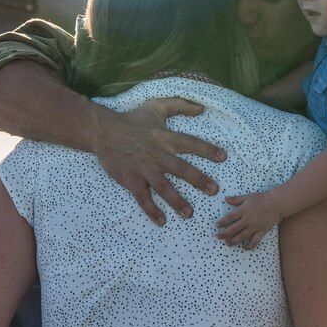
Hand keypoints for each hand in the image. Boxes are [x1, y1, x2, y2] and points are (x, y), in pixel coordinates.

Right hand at [92, 98, 225, 225]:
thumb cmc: (132, 120)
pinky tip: (161, 220)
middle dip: (199, 180)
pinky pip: (143, 198)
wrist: (103, 132)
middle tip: (214, 190)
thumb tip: (202, 108)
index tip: (223, 157)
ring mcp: (144, 169)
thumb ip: (180, 105)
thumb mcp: (156, 106)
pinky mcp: (131, 180)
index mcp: (165, 138)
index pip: (190, 143)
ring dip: (177, 201)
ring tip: (189, 213)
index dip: (207, 150)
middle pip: (181, 169)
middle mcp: (157, 155)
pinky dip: (151, 210)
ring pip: (163, 187)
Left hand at [217, 192, 279, 249]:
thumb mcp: (247, 197)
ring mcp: (254, 227)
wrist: (276, 203)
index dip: (222, 222)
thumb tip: (225, 199)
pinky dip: (250, 246)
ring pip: (241, 236)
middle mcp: (247, 220)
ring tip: (227, 243)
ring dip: (233, 241)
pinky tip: (245, 248)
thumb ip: (236, 199)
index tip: (217, 225)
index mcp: (243, 211)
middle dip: (224, 234)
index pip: (229, 218)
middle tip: (218, 237)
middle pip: (233, 229)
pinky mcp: (261, 231)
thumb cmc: (261, 199)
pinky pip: (255, 241)